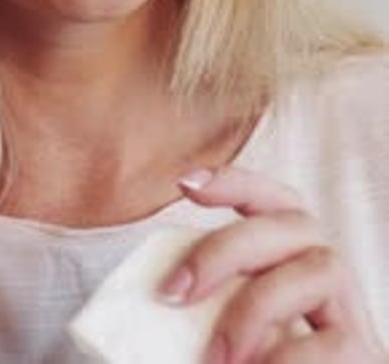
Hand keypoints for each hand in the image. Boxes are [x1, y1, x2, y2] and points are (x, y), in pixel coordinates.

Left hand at [157, 167, 385, 362]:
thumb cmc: (255, 361)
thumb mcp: (230, 327)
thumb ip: (208, 305)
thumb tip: (164, 291)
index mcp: (293, 256)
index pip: (275, 200)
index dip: (235, 182)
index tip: (186, 184)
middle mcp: (328, 272)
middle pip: (291, 224)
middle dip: (226, 248)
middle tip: (175, 292)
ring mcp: (352, 313)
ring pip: (319, 270)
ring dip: (256, 308)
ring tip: (216, 357)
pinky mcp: (364, 354)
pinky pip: (332, 343)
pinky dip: (285, 358)